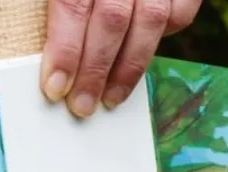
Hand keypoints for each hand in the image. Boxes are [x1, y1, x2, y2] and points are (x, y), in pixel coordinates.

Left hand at [41, 0, 202, 116]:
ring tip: (109, 99)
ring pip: (149, 24)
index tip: (54, 85)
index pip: (73, 3)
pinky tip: (140, 58)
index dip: (65, 48)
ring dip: (128, 69)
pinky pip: (179, 13)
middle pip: (112, 20)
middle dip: (95, 70)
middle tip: (81, 106)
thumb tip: (48, 37)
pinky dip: (161, 39)